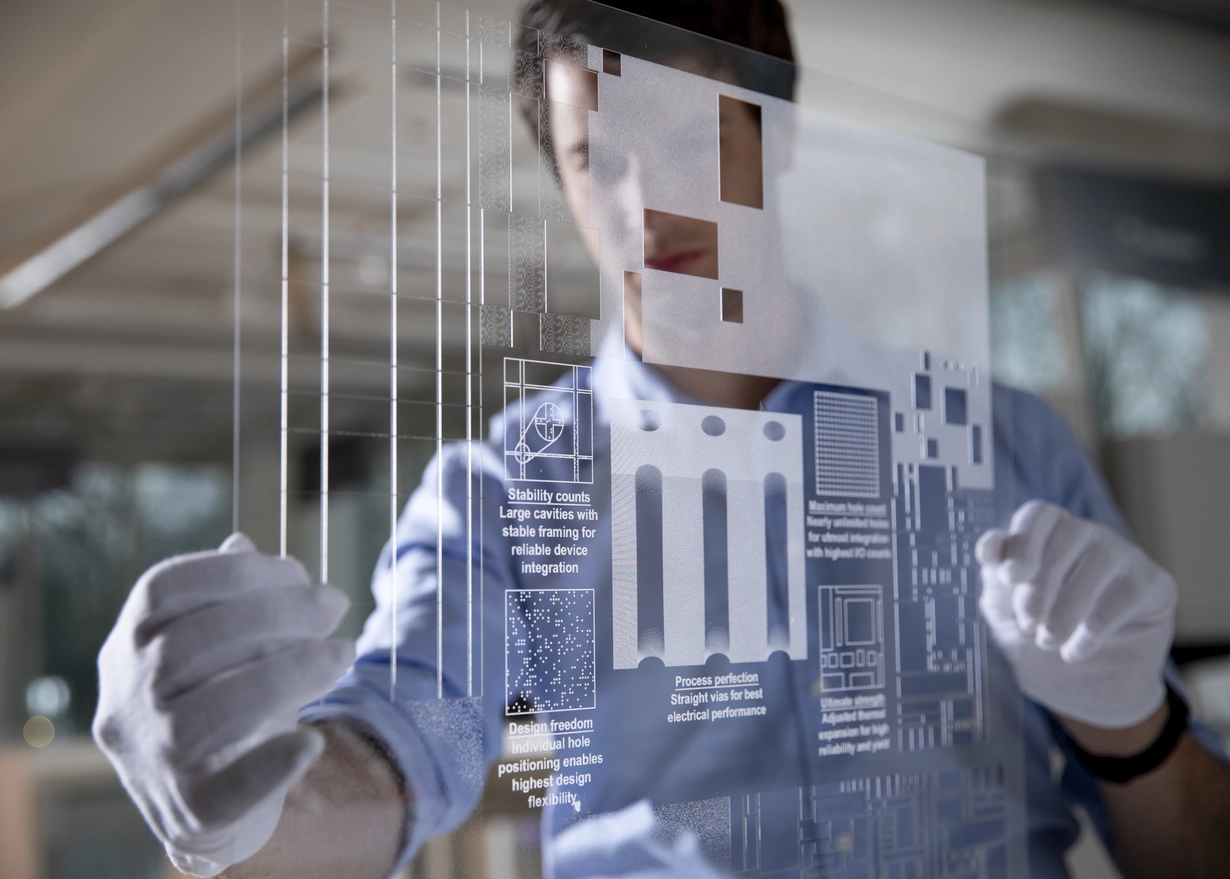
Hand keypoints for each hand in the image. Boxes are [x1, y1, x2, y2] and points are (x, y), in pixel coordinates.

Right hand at [93, 534, 354, 875]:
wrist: (208, 803)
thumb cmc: (222, 701)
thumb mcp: (219, 645)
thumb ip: (229, 599)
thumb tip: (244, 543)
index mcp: (129, 645)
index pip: (162, 590)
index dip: (233, 571)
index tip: (298, 572)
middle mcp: (126, 699)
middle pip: (189, 645)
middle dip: (273, 615)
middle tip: (335, 605)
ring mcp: (151, 758)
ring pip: (208, 712)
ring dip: (286, 674)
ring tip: (343, 653)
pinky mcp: (188, 810)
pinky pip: (226, 789)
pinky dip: (271, 763)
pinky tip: (312, 741)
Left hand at [976, 501, 1175, 729]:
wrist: (1086, 692)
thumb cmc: (1040, 643)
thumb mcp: (1006, 617)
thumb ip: (996, 583)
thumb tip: (990, 546)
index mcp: (1048, 535)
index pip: (1038, 514)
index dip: (1022, 541)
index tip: (1006, 578)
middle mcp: (1088, 536)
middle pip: (1068, 534)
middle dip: (1041, 582)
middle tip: (1027, 623)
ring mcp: (1125, 556)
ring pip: (1099, 560)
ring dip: (1067, 606)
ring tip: (1048, 642)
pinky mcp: (1155, 585)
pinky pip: (1128, 593)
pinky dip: (1095, 627)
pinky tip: (1075, 652)